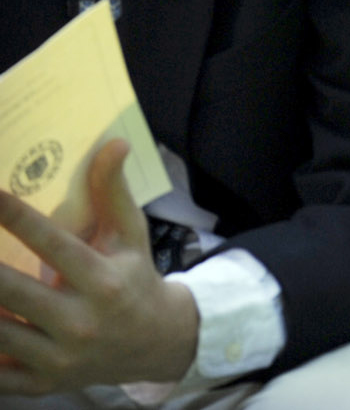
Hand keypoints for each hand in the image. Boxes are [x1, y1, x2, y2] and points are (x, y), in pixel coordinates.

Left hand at [0, 139, 198, 391]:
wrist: (157, 343)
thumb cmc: (135, 278)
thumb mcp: (131, 235)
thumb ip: (113, 191)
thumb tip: (111, 144)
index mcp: (103, 281)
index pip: (52, 244)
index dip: (16, 219)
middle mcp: (81, 322)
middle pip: (12, 292)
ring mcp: (59, 358)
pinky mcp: (42, 384)